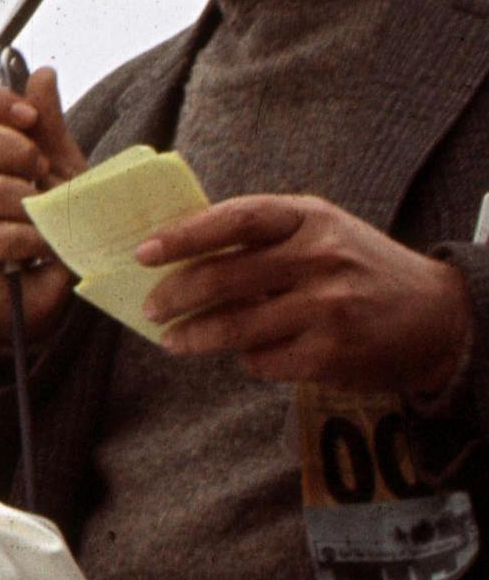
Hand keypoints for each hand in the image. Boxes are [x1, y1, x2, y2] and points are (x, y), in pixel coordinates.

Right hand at [0, 66, 87, 337]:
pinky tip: (40, 247)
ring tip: (47, 219)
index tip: (28, 117)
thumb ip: (48, 123)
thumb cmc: (50, 219)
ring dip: (27, 205)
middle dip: (15, 151)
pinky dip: (25, 240)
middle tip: (42, 172)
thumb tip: (42, 73)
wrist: (50, 280)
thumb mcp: (61, 165)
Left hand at [140, 194, 472, 394]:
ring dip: (192, 336)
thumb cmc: (358, 268)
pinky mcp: (330, 353)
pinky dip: (247, 359)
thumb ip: (261, 238)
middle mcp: (320, 258)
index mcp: (311, 218)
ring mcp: (327, 307)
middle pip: (223, 278)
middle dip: (174, 296)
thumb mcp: (320, 233)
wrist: (436, 315)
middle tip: (151, 308)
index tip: (143, 253)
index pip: (235, 220)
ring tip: (173, 340)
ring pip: (233, 327)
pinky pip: (261, 360)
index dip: (183, 236)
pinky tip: (250, 353)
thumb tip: (176, 253)